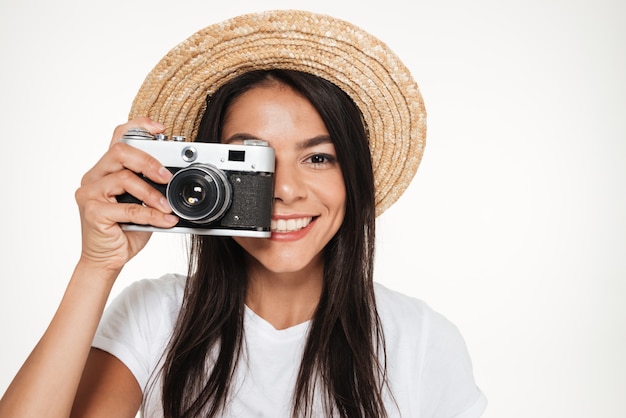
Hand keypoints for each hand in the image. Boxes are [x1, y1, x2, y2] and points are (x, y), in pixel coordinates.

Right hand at [74, 117, 177, 272]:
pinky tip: (165, 220)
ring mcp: (89, 193)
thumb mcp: (143, 203)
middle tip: (167, 176)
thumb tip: (176, 176)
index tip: (160, 129)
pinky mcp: (92, 211)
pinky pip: (127, 208)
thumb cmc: (125, 231)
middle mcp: (94, 177)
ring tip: (167, 206)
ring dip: (152, 193)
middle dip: (148, 161)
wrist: (106, 260)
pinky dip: (151, 215)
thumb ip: (151, 186)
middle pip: (119, 152)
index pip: (118, 137)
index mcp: (105, 170)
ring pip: (124, 178)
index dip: (138, 127)